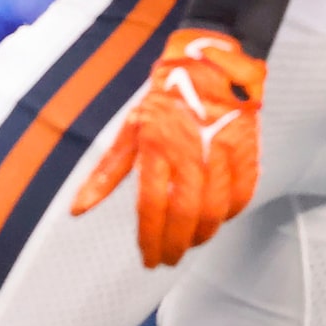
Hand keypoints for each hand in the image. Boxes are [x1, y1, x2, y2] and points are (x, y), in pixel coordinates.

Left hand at [72, 28, 265, 266]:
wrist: (208, 65)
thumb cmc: (163, 100)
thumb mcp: (129, 132)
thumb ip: (106, 175)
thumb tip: (78, 210)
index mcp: (157, 148)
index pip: (152, 207)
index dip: (150, 239)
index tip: (148, 260)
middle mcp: (191, 153)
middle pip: (186, 214)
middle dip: (176, 244)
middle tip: (168, 259)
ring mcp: (223, 152)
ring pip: (217, 209)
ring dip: (203, 234)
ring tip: (190, 244)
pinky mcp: (248, 149)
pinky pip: (244, 193)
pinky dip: (231, 213)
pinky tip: (218, 221)